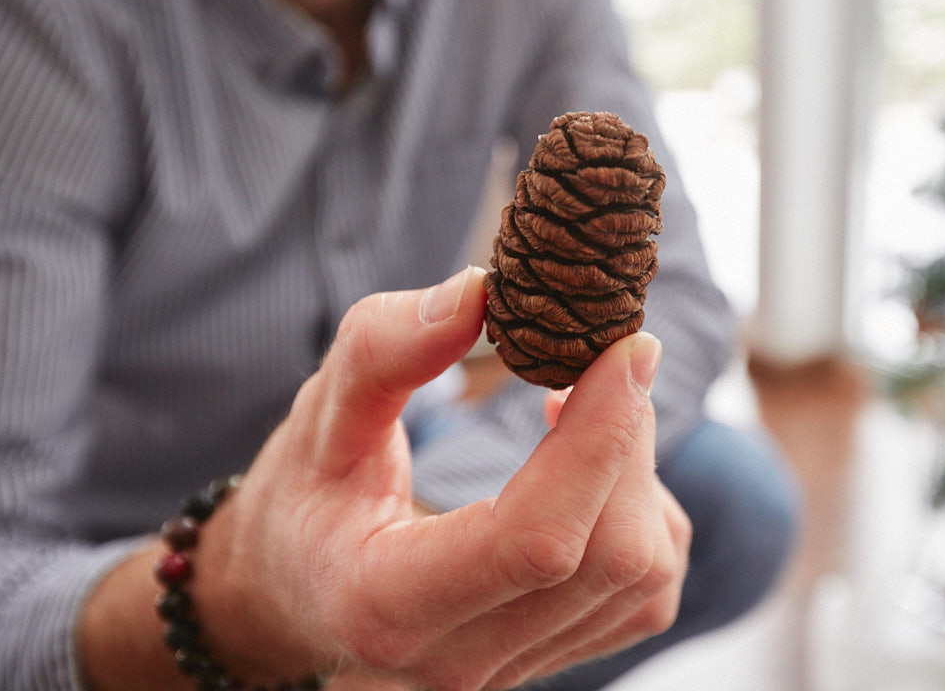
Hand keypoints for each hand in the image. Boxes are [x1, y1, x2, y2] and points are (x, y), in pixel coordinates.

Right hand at [190, 266, 690, 690]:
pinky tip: (591, 473)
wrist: (296, 594)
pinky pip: (648, 593)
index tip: (625, 349)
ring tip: (581, 412)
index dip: (599, 437)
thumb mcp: (318, 414)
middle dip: (628, 440)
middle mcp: (458, 662)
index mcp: (386, 604)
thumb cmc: (307, 498)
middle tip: (609, 361)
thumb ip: (382, 350)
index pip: (533, 538)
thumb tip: (479, 292)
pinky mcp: (554, 658)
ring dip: (638, 473)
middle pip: (611, 558)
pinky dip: (644, 515)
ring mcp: (513, 673)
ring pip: (642, 580)